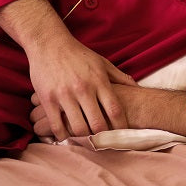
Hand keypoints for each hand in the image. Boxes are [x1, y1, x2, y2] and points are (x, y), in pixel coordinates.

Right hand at [0, 0, 135, 140]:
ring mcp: (64, 95)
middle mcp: (83, 89)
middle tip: (103, 142)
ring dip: (83, 138)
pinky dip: (62, 136)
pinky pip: (56, 126)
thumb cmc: (78, 54)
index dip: (121, 127)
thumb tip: (137, 87)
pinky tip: (66, 136)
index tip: (122, 135)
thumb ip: (119, 77)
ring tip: (85, 141)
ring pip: (78, 128)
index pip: (115, 110)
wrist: (49, 43)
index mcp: (99, 81)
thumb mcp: (102, 62)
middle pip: (98, 124)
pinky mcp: (47, 99)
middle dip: (102, 137)